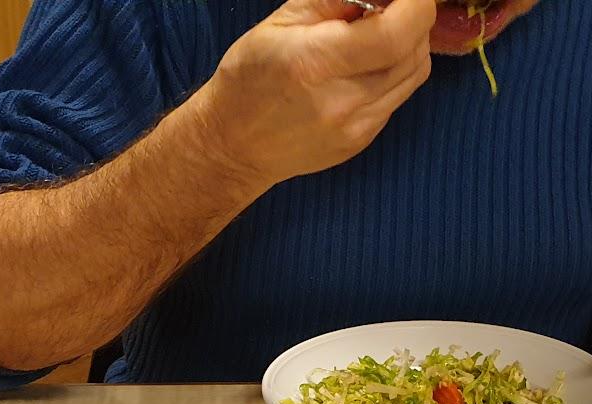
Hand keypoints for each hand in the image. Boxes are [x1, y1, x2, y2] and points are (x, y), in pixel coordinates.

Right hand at [199, 0, 435, 190]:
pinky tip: (363, 71)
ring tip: (377, 40)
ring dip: (408, 47)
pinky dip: (393, 75)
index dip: (417, 4)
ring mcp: (353, 128)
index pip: (398, 32)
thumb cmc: (249, 77)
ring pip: (413, 74)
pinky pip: (397, 97)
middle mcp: (341, 102)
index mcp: (315, 63)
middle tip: (387, 11)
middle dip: (412, 20)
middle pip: (413, 50)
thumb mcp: (282, 20)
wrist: (230, 147)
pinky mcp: (358, 142)